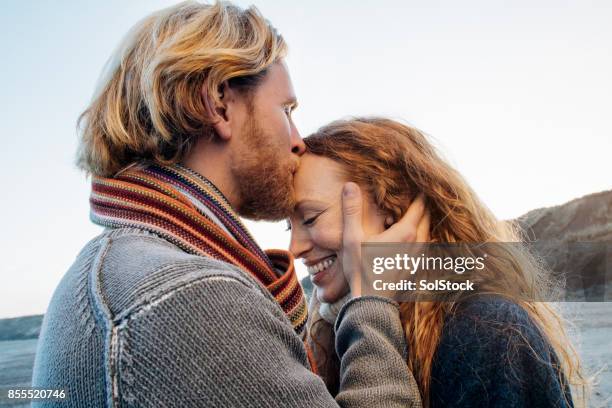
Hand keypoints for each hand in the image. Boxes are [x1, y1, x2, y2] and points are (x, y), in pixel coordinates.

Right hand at [341, 182, 429, 296]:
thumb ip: (352, 210)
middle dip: (422, 204)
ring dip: (422, 220)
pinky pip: (424, 244)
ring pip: (427, 231)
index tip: (416, 180)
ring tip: (414, 211)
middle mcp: (417, 243)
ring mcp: (418, 256)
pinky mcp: (415, 266)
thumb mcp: (352, 238)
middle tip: (416, 192)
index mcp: (405, 232)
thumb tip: (350, 185)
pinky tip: (410, 235)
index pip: (419, 206)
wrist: (370, 302)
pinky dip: (420, 234)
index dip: (419, 192)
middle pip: (427, 217)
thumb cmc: (360, 269)